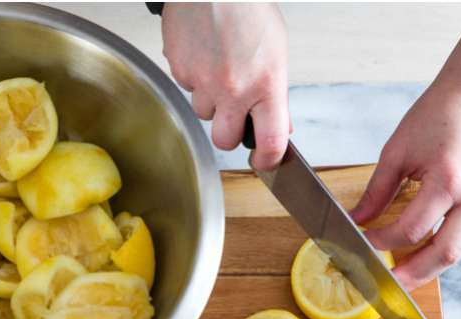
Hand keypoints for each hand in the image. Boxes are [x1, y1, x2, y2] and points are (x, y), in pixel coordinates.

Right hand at [161, 1, 290, 168]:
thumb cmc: (248, 10)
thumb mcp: (276, 52)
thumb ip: (277, 94)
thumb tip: (280, 126)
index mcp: (266, 85)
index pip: (271, 142)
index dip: (268, 160)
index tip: (265, 162)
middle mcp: (234, 88)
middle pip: (225, 141)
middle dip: (229, 132)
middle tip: (235, 114)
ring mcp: (204, 80)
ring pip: (203, 112)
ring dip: (210, 100)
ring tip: (218, 69)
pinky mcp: (180, 68)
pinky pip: (186, 86)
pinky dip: (194, 76)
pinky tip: (203, 54)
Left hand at [349, 3, 460, 288]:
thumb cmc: (438, 113)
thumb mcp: (398, 149)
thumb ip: (378, 190)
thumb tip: (360, 221)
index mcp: (447, 181)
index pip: (411, 230)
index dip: (382, 242)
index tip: (362, 245)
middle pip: (443, 254)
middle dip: (414, 275)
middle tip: (388, 288)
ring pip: (457, 251)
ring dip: (429, 267)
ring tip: (402, 276)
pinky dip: (440, 247)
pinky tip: (420, 253)